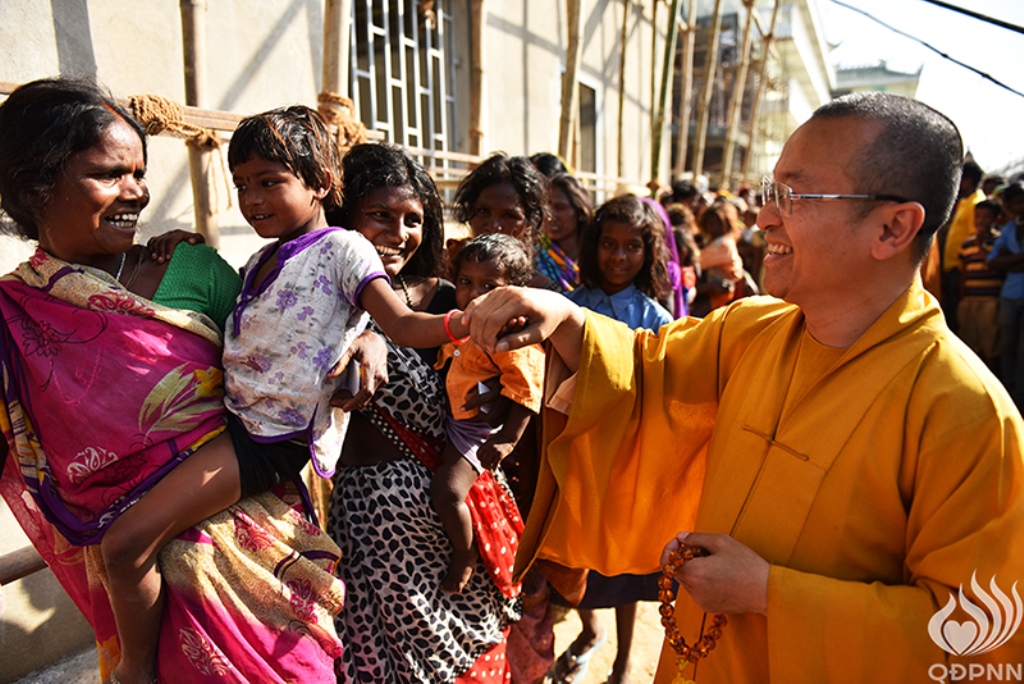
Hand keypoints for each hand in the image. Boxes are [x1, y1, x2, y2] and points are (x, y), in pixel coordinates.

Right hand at [146, 229, 204, 262]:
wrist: (194, 246)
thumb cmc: (198, 245)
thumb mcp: (200, 241)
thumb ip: (197, 239)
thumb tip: (190, 241)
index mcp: (180, 233)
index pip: (172, 240)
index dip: (169, 249)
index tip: (168, 259)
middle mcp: (171, 233)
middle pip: (162, 241)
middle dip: (160, 252)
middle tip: (160, 262)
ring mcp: (165, 236)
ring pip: (156, 241)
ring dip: (154, 250)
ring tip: (155, 260)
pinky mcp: (160, 239)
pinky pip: (152, 241)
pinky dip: (150, 247)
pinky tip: (151, 255)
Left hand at [328, 329, 387, 410]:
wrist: (377, 341)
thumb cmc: (363, 343)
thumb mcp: (350, 348)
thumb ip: (341, 362)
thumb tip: (330, 375)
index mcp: (372, 368)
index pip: (366, 391)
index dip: (355, 402)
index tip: (344, 408)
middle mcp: (379, 376)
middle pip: (365, 398)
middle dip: (350, 403)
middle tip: (334, 402)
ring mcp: (382, 380)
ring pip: (367, 398)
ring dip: (352, 400)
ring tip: (337, 397)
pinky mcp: (381, 382)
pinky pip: (369, 393)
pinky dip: (357, 396)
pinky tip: (345, 393)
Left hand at [462, 377, 510, 426]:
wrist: (518, 383)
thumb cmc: (501, 381)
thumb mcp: (489, 381)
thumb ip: (477, 389)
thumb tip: (466, 397)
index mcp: (497, 392)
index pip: (481, 400)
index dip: (470, 405)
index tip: (461, 409)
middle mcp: (504, 402)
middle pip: (487, 417)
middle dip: (477, 419)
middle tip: (469, 419)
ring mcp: (509, 410)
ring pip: (494, 422)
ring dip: (484, 422)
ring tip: (477, 420)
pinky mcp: (512, 414)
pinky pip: (500, 423)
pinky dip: (492, 423)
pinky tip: (487, 421)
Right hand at [463, 286, 579, 354]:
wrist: (554, 303)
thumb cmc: (548, 321)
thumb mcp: (538, 334)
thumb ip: (519, 341)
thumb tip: (497, 349)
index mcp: (521, 302)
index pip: (495, 320)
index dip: (489, 337)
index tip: (491, 350)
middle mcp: (509, 292)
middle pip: (483, 314)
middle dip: (480, 334)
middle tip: (484, 349)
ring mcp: (502, 290)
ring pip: (478, 308)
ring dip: (474, 327)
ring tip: (479, 343)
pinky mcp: (498, 291)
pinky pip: (479, 301)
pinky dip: (471, 312)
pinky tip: (466, 324)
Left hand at [478, 436, 515, 470]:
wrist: (509, 437)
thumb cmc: (500, 439)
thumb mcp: (490, 440)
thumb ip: (486, 446)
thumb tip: (483, 453)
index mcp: (486, 444)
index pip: (478, 454)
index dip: (479, 459)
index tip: (482, 461)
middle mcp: (489, 448)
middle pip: (482, 460)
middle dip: (484, 465)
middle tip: (486, 467)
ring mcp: (495, 451)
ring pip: (488, 463)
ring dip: (488, 468)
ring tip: (490, 469)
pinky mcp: (500, 455)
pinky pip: (495, 464)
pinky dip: (494, 468)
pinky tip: (494, 470)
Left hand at [660, 532, 768, 615]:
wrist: (767, 592)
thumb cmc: (747, 565)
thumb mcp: (722, 542)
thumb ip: (696, 538)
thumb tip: (680, 537)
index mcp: (694, 573)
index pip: (667, 562)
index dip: (670, 549)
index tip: (680, 541)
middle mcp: (694, 591)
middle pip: (677, 571)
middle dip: (684, 558)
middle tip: (702, 548)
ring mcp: (701, 601)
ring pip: (688, 581)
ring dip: (694, 569)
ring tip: (714, 562)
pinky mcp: (709, 608)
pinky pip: (697, 591)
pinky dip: (702, 581)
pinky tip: (720, 575)